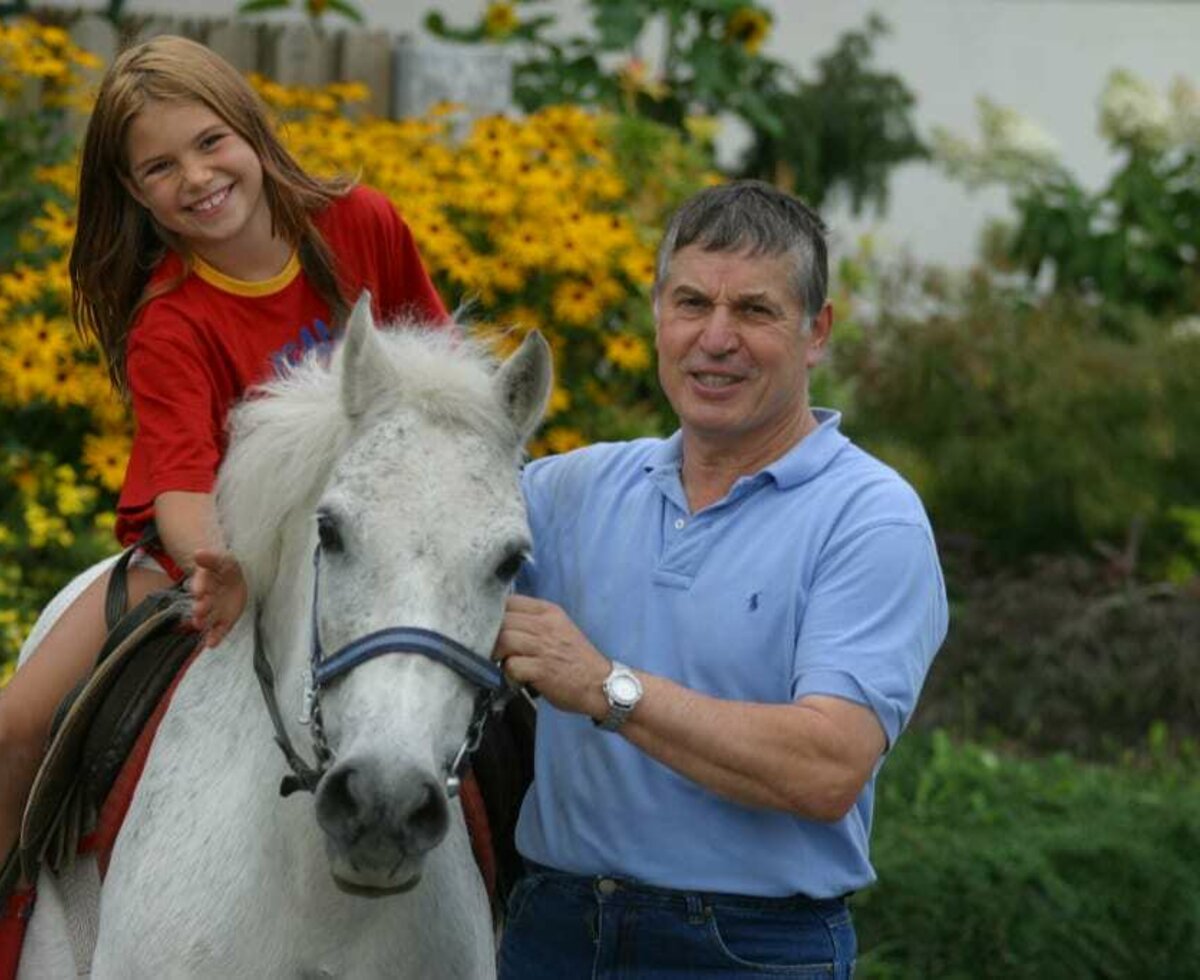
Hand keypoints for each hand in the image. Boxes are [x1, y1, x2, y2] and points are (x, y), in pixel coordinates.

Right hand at [188, 549, 247, 647]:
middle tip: (198, 611)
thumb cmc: (225, 569)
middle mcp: (206, 599)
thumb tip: (197, 553)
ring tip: (200, 625)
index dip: (200, 587)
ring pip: (206, 618)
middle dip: (200, 608)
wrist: (232, 580)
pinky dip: (214, 637)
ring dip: (203, 622)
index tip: (199, 591)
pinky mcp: (223, 621)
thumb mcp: (222, 560)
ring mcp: (214, 611)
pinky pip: (218, 630)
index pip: (201, 585)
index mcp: (205, 582)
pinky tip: (211, 644)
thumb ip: (210, 559)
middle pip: (202, 604)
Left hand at [492, 595, 611, 719]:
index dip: (494, 614)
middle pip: (502, 620)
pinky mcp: (541, 669)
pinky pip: (511, 665)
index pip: (510, 601)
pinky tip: (517, 678)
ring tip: (504, 663)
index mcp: (549, 611)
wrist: (601, 684)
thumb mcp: (559, 628)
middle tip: (494, 650)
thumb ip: (534, 622)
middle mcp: (546, 625)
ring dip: (498, 654)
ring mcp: (544, 647)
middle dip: (492, 636)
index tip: (490, 627)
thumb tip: (501, 623)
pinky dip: (508, 674)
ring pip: (504, 639)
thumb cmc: (577, 658)